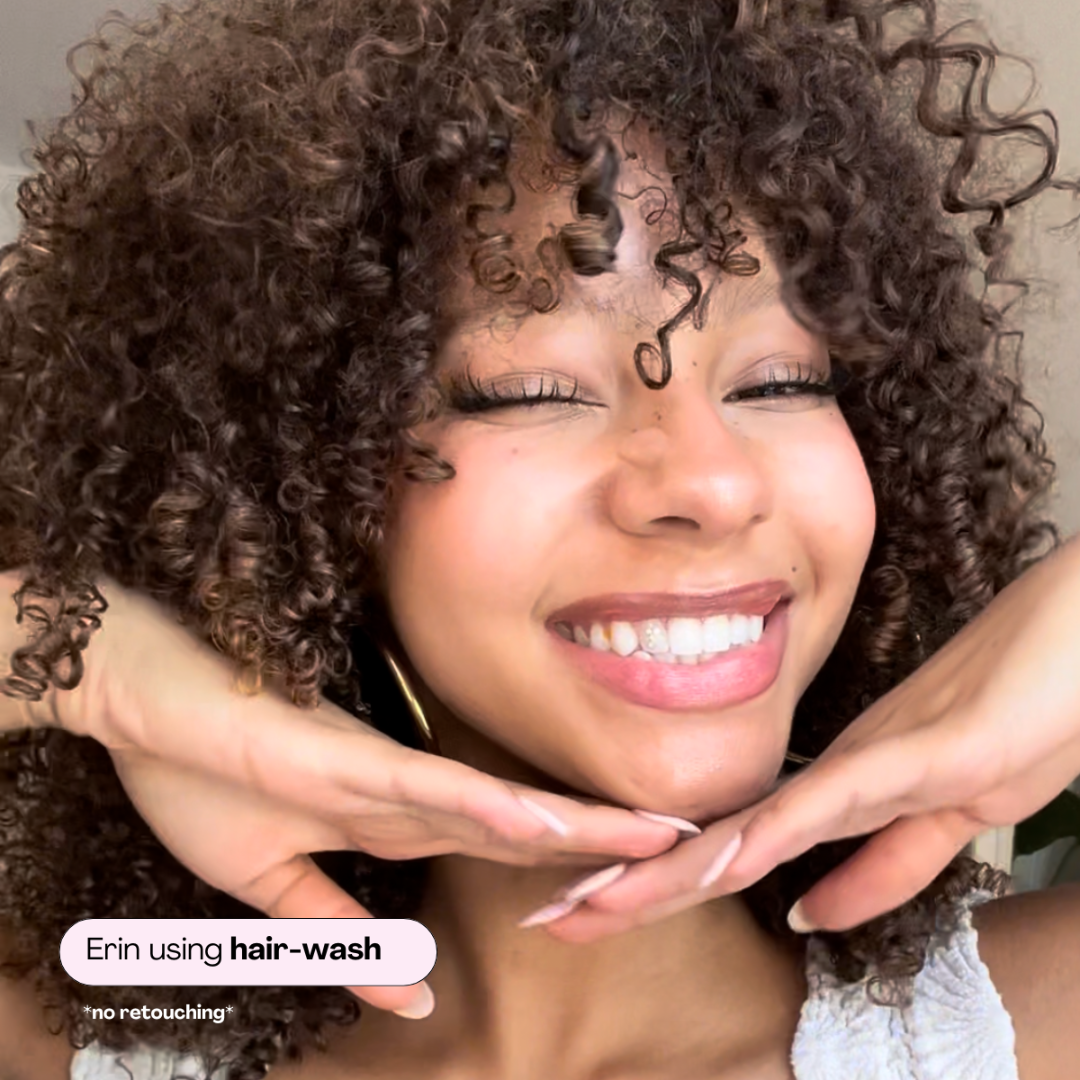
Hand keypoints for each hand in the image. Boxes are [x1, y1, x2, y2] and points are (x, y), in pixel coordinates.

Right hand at [41, 580, 679, 1013]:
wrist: (137, 699)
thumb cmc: (199, 770)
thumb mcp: (266, 882)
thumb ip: (337, 934)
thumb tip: (402, 997)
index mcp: (396, 816)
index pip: (502, 846)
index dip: (568, 865)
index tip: (631, 877)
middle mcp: (407, 792)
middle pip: (526, 827)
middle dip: (604, 847)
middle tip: (688, 852)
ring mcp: (384, 774)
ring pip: (503, 807)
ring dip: (579, 826)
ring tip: (658, 836)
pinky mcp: (349, 762)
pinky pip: (436, 791)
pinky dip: (494, 810)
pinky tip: (548, 822)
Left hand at [535, 534, 1079, 941]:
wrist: (1078, 637)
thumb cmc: (1022, 714)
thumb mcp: (949, 818)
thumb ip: (879, 867)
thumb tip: (804, 915)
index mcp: (833, 787)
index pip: (729, 847)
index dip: (657, 883)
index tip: (590, 909)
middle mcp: (832, 769)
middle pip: (716, 842)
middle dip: (632, 885)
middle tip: (552, 917)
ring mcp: (873, 760)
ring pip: (753, 825)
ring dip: (672, 871)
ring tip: (592, 903)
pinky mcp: (924, 754)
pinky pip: (833, 803)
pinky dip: (773, 837)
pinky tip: (719, 863)